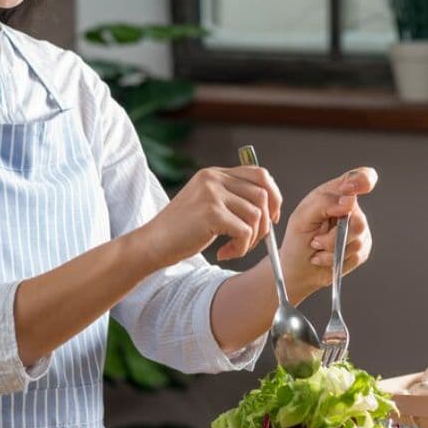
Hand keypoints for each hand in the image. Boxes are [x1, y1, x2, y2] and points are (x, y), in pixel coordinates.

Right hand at [136, 166, 282, 267]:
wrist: (153, 243)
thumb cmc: (182, 230)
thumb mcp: (206, 204)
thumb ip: (231, 197)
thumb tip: (270, 206)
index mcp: (214, 173)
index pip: (259, 173)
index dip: (274, 195)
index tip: (272, 217)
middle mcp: (213, 178)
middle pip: (262, 195)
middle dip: (265, 222)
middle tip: (253, 240)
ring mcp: (212, 194)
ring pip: (256, 215)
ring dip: (251, 239)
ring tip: (234, 248)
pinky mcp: (211, 213)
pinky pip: (245, 232)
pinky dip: (241, 248)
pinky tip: (224, 253)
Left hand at [277, 167, 376, 298]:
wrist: (298, 268)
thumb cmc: (297, 239)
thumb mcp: (301, 218)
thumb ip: (323, 203)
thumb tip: (349, 201)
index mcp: (335, 193)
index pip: (360, 178)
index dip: (363, 181)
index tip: (351, 192)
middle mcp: (350, 209)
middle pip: (358, 220)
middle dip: (333, 237)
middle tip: (315, 240)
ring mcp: (358, 228)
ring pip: (357, 240)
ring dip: (331, 250)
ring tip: (317, 249)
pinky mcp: (362, 248)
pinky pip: (357, 255)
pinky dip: (336, 260)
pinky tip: (324, 258)